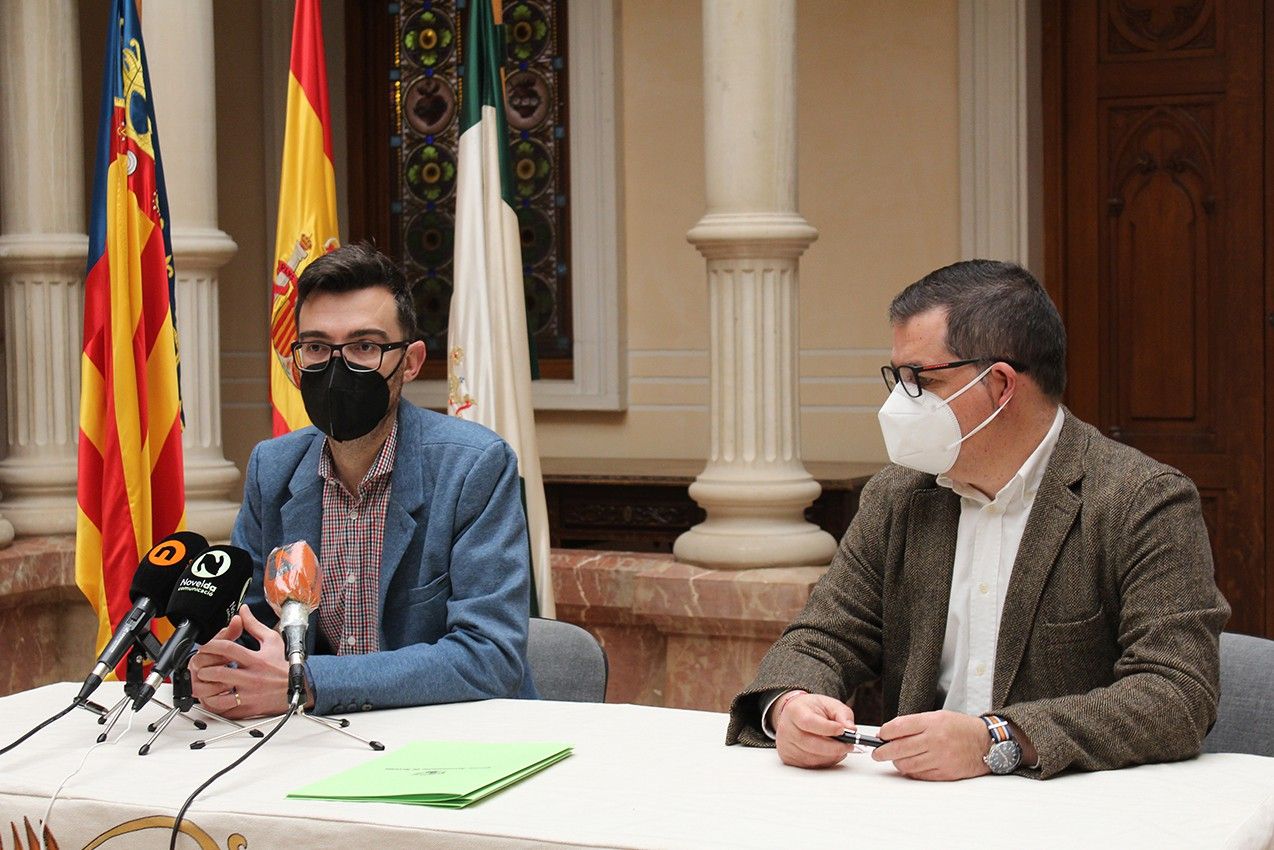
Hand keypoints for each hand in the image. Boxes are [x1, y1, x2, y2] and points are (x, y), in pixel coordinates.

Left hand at [189, 604, 300, 718]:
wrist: (297, 687)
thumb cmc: (282, 665)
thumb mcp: (271, 641)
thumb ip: (254, 625)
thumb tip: (243, 611)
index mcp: (256, 660)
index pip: (228, 649)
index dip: (211, 646)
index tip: (206, 647)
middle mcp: (252, 678)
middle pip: (219, 673)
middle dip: (204, 668)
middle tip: (200, 666)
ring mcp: (249, 696)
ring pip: (218, 695)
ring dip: (205, 689)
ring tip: (203, 682)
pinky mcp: (248, 709)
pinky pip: (224, 710)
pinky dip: (214, 704)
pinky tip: (212, 697)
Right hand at [773, 692, 856, 768]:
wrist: (795, 714)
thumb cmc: (812, 709)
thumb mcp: (830, 705)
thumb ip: (842, 715)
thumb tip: (850, 729)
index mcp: (795, 711)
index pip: (809, 722)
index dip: (827, 729)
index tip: (842, 730)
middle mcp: (786, 728)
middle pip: (811, 744)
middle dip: (834, 747)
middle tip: (848, 745)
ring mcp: (786, 745)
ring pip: (812, 758)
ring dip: (831, 756)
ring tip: (840, 748)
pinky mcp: (788, 757)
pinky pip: (810, 765)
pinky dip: (824, 762)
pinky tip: (830, 753)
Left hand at [874, 710, 990, 780]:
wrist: (986, 743)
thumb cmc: (961, 728)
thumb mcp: (938, 717)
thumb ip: (915, 724)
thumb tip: (890, 733)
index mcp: (932, 722)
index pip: (898, 727)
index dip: (884, 732)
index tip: (880, 735)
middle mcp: (935, 740)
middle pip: (898, 748)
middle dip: (882, 752)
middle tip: (877, 753)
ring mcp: (940, 758)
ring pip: (906, 764)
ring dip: (896, 762)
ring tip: (895, 759)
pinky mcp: (944, 773)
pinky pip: (919, 775)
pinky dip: (911, 771)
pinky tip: (910, 766)